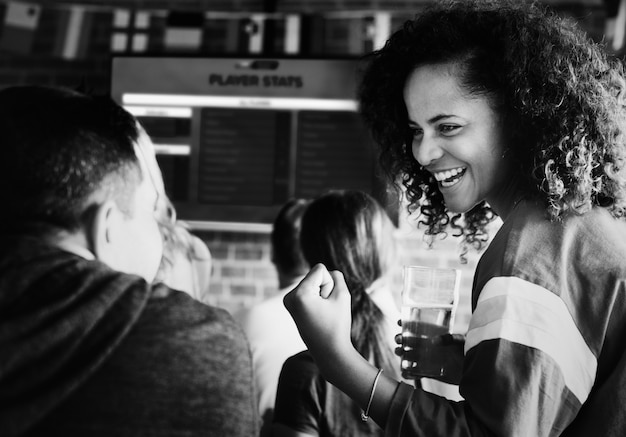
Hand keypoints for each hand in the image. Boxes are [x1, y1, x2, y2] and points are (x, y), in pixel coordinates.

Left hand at [283, 264, 354, 380]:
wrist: (329, 352)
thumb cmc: (337, 324)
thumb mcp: (343, 295)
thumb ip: (336, 276)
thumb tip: (324, 272)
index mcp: (299, 294)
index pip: (320, 269)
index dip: (330, 284)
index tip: (328, 303)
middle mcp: (289, 296)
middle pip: (314, 275)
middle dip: (324, 288)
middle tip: (325, 311)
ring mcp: (288, 301)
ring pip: (312, 282)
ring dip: (321, 294)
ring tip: (321, 313)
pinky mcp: (291, 305)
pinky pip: (308, 290)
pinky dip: (316, 298)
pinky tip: (317, 313)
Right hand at [395, 323, 464, 384]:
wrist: (475, 371)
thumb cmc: (469, 351)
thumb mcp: (461, 341)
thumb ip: (449, 338)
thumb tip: (434, 341)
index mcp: (435, 335)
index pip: (418, 326)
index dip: (407, 324)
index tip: (399, 322)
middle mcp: (429, 346)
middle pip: (410, 341)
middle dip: (401, 339)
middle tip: (398, 339)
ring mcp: (428, 359)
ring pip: (410, 355)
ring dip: (402, 354)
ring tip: (399, 353)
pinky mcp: (430, 372)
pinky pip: (416, 372)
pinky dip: (409, 373)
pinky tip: (405, 373)